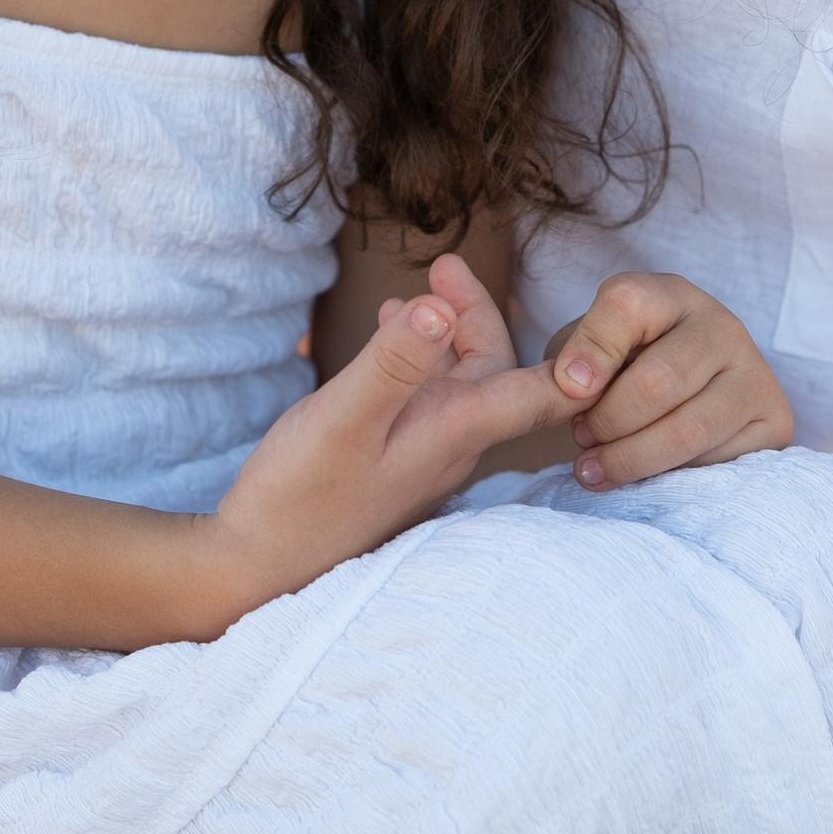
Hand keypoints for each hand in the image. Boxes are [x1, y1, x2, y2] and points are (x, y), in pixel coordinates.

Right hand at [212, 255, 570, 606]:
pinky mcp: (393, 463)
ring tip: (412, 294)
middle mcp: (451, 448)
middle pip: (495, 372)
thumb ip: (392, 363)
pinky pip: (424, 400)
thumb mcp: (342, 418)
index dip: (574, 352)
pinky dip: (414, 360)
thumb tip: (441, 309)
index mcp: (456, 433)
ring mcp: (422, 458)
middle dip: (475, 313)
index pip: (542, 392)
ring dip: (443, 333)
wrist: (256, 567)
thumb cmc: (299, 495)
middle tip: (441, 266)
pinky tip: (384, 342)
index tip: (576, 303)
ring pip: (458, 384)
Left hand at [546, 273, 794, 487]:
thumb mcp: (584, 352)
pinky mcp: (775, 422)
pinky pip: (715, 465)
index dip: (590, 350)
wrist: (684, 399)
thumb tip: (574, 387)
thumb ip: (568, 363)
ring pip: (685, 432)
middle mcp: (722, 326)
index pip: (627, 305)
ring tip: (597, 466)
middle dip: (607, 422)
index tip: (568, 388)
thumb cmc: (620, 371)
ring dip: (629, 459)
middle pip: (655, 383)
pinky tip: (650, 474)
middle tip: (583, 438)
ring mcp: (756, 373)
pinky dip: (671, 478)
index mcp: (670, 295)